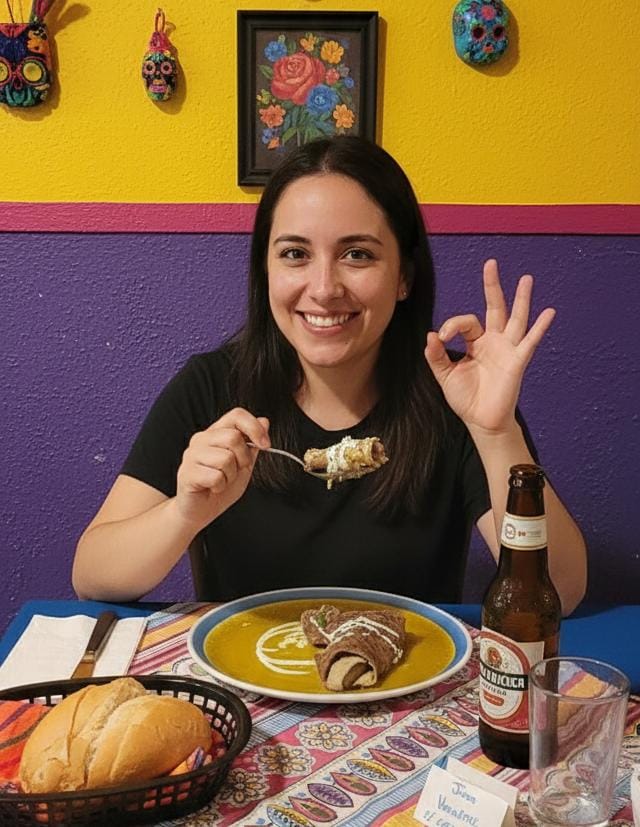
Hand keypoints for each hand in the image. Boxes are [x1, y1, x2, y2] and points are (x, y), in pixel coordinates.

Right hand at [175, 408, 269, 529]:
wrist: (201, 511)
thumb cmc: (221, 487)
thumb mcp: (244, 464)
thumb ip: (252, 444)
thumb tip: (264, 420)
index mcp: (215, 433)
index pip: (236, 415)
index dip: (254, 428)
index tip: (266, 445)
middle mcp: (201, 439)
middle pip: (233, 437)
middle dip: (243, 459)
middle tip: (235, 472)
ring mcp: (191, 455)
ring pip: (225, 458)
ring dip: (230, 476)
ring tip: (221, 481)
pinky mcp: (186, 473)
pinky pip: (215, 477)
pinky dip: (220, 487)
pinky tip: (212, 488)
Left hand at [424, 259, 554, 433]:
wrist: (481, 422)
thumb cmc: (466, 399)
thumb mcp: (445, 375)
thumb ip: (437, 356)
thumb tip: (431, 334)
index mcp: (475, 343)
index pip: (465, 322)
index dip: (451, 325)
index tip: (441, 337)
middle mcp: (493, 342)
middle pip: (494, 308)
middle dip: (492, 286)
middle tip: (490, 263)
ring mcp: (507, 350)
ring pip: (515, 318)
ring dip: (521, 299)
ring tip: (526, 278)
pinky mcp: (517, 362)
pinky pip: (529, 342)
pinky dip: (540, 327)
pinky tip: (549, 312)